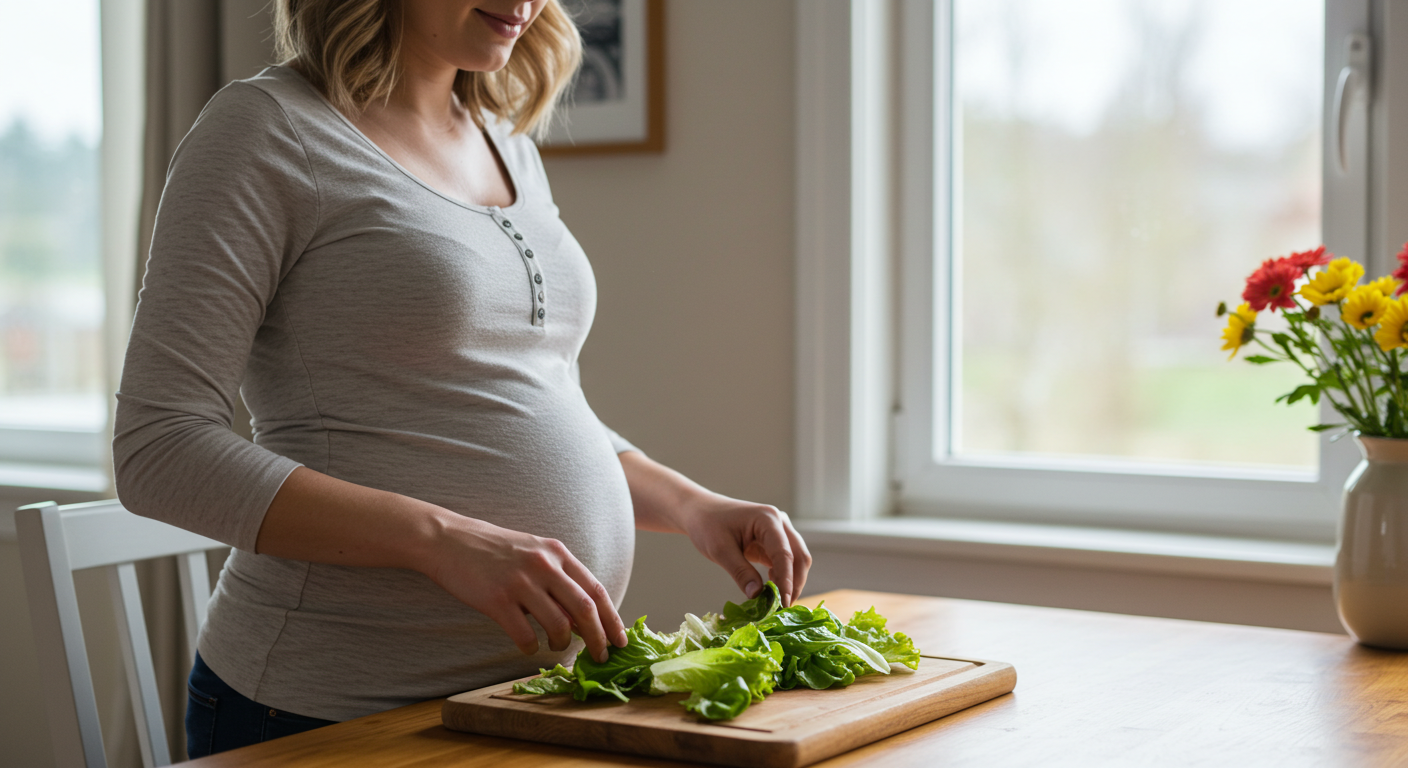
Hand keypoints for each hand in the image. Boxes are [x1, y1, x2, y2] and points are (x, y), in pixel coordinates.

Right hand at [421, 516, 628, 662]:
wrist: (450, 540)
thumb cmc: (495, 550)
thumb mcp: (534, 552)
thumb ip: (559, 577)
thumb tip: (582, 617)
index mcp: (557, 553)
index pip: (596, 590)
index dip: (612, 618)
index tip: (620, 640)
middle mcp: (543, 565)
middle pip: (585, 609)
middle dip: (598, 638)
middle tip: (601, 656)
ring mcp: (520, 582)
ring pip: (558, 625)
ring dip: (562, 644)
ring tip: (557, 646)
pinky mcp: (496, 600)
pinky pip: (525, 635)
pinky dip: (531, 648)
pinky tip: (528, 646)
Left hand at [678, 496, 812, 606]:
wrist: (701, 512)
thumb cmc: (708, 525)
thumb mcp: (720, 550)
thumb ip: (740, 572)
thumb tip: (757, 595)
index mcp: (768, 519)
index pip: (784, 554)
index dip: (786, 581)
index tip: (784, 604)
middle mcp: (779, 522)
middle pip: (799, 556)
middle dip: (794, 584)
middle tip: (783, 609)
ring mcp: (779, 531)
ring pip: (797, 559)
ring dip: (792, 582)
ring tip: (778, 603)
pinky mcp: (774, 541)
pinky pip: (786, 561)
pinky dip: (783, 577)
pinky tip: (772, 590)